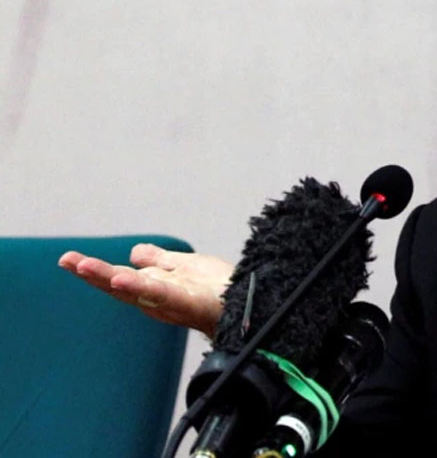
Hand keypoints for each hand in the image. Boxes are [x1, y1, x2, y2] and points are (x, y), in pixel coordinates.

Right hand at [58, 244, 232, 338]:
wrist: (250, 303)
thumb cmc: (222, 288)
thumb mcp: (186, 266)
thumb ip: (160, 260)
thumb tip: (134, 253)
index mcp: (157, 287)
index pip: (120, 277)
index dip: (95, 271)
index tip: (69, 260)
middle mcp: (160, 297)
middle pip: (120, 285)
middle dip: (93, 275)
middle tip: (68, 261)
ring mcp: (173, 301)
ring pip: (135, 289)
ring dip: (108, 278)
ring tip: (85, 267)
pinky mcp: (189, 301)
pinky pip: (162, 293)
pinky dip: (141, 286)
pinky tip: (121, 277)